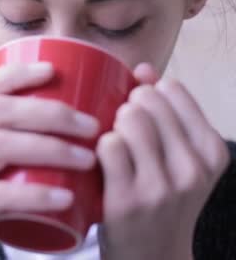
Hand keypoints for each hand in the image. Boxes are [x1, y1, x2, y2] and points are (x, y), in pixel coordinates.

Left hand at [97, 64, 229, 259]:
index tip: (136, 108)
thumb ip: (165, 112)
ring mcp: (162, 185)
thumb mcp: (178, 158)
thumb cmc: (160, 199)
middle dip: (125, 107)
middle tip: (119, 129)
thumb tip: (143, 68)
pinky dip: (98, 146)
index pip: (171, 89)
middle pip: (145, 101)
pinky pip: (108, 144)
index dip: (145, 92)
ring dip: (111, 125)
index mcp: (211, 151)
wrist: (152, 257)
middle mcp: (192, 167)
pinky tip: (99, 160)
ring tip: (111, 144)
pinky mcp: (128, 198)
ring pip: (128, 118)